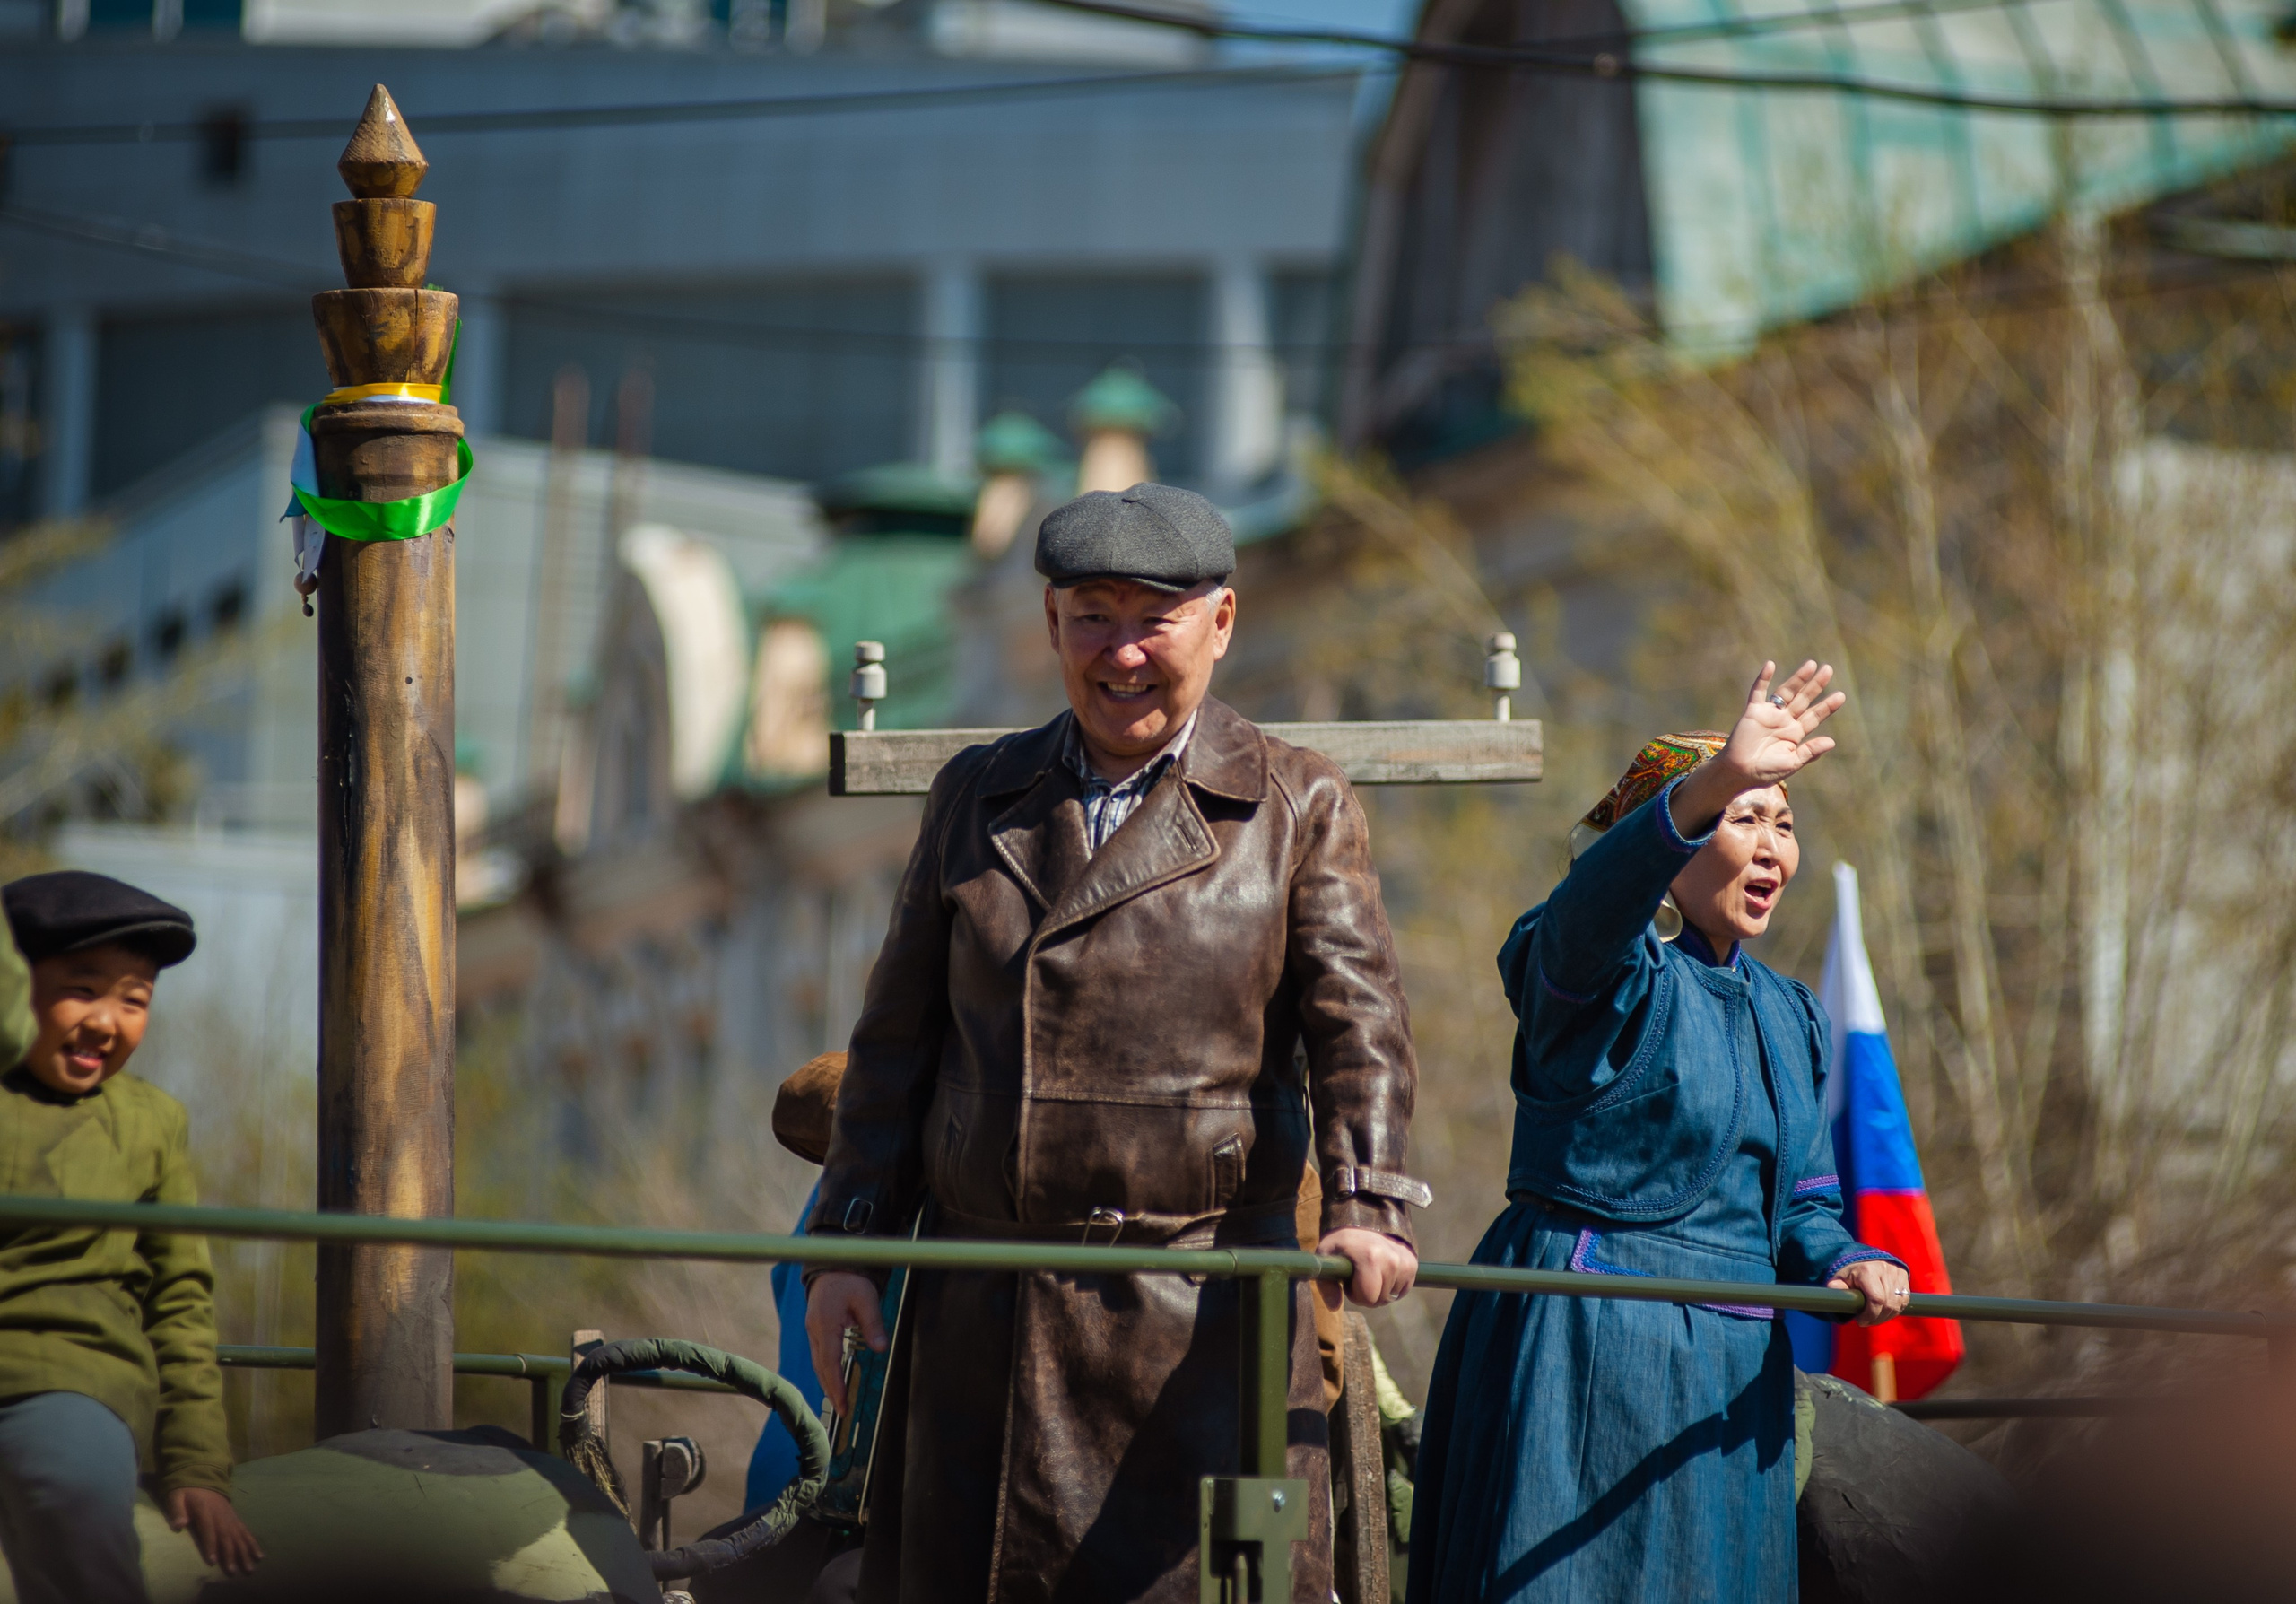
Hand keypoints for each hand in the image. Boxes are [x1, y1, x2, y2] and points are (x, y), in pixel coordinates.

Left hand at [166, 1487, 261, 1575]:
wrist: (204, 1476)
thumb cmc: (186, 1491)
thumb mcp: (176, 1497)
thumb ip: (177, 1511)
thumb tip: (179, 1526)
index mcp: (205, 1509)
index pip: (208, 1529)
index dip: (211, 1545)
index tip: (213, 1561)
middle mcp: (221, 1514)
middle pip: (226, 1536)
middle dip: (231, 1554)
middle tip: (233, 1572)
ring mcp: (230, 1517)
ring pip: (239, 1536)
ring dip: (245, 1553)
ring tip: (250, 1568)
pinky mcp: (235, 1519)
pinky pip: (245, 1532)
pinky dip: (252, 1544)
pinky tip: (259, 1555)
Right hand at [806, 1271, 887, 1414]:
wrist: (832, 1263)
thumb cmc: (850, 1279)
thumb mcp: (866, 1298)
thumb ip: (873, 1324)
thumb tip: (881, 1348)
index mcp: (825, 1324)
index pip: (830, 1362)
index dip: (836, 1386)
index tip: (842, 1404)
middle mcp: (814, 1330)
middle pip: (821, 1367)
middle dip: (831, 1390)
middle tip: (842, 1411)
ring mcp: (812, 1330)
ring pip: (818, 1362)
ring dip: (827, 1382)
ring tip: (838, 1401)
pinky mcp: (815, 1328)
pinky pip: (820, 1354)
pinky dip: (826, 1370)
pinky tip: (833, 1379)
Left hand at [1317, 1227, 1417, 1307]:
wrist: (1364, 1221)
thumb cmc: (1341, 1242)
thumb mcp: (1325, 1257)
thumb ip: (1326, 1283)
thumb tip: (1333, 1307)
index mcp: (1370, 1257)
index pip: (1369, 1298)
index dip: (1356, 1294)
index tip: (1349, 1280)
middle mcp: (1391, 1258)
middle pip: (1381, 1299)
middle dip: (1368, 1293)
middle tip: (1360, 1275)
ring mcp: (1404, 1260)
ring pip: (1392, 1296)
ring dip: (1380, 1289)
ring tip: (1371, 1270)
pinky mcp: (1412, 1263)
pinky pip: (1402, 1290)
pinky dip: (1392, 1286)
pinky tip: (1382, 1272)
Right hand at [1674, 660, 1846, 830]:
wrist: (1739, 773)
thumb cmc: (1765, 771)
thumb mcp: (1792, 763)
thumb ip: (1810, 752)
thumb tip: (1832, 741)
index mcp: (1795, 734)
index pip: (1814, 716)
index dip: (1827, 706)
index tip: (1841, 695)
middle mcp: (1784, 721)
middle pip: (1803, 699)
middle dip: (1816, 686)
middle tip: (1828, 669)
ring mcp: (1769, 714)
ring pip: (1786, 692)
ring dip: (1798, 678)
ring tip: (1811, 665)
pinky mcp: (1753, 712)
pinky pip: (1758, 692)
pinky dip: (1763, 679)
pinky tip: (1770, 665)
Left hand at [1828, 1259, 1911, 1325]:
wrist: (1862, 1258)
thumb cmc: (1849, 1273)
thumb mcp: (1839, 1279)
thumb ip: (1836, 1287)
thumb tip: (1834, 1291)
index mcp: (1867, 1270)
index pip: (1877, 1299)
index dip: (1871, 1315)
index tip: (1860, 1321)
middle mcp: (1884, 1269)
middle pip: (1888, 1304)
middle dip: (1877, 1318)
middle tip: (1866, 1321)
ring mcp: (1896, 1271)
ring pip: (1898, 1304)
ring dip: (1887, 1316)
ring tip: (1874, 1317)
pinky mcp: (1903, 1275)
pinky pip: (1904, 1299)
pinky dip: (1895, 1309)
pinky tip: (1884, 1311)